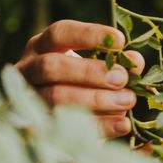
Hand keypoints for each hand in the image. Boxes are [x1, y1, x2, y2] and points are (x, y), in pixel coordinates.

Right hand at [15, 19, 145, 138]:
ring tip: (127, 101)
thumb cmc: (83, 87)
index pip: (59, 33)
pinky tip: (122, 124)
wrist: (63, 124)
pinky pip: (66, 127)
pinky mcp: (37, 129)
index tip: (120, 41)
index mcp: (41, 47)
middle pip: (51, 66)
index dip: (88, 35)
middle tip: (122, 78)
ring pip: (55, 98)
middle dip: (89, 72)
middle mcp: (28, 70)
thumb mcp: (96, 70)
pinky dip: (98, 126)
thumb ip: (116, 64)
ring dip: (96, 99)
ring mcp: (28, 101)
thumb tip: (135, 62)